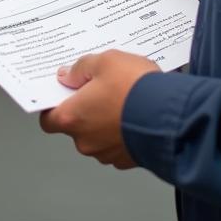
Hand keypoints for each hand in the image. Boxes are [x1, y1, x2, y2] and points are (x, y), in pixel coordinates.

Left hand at [39, 50, 159, 167]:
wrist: (171, 116)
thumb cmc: (135, 89)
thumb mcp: (105, 61)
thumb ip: (81, 68)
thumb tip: (68, 75)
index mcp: (73, 117)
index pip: (48, 119)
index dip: (53, 105)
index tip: (62, 93)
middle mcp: (86, 141)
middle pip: (75, 125)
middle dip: (85, 108)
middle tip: (100, 88)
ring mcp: (107, 153)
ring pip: (98, 134)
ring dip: (105, 119)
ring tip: (123, 98)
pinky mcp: (128, 159)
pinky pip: (118, 142)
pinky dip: (122, 130)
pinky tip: (134, 112)